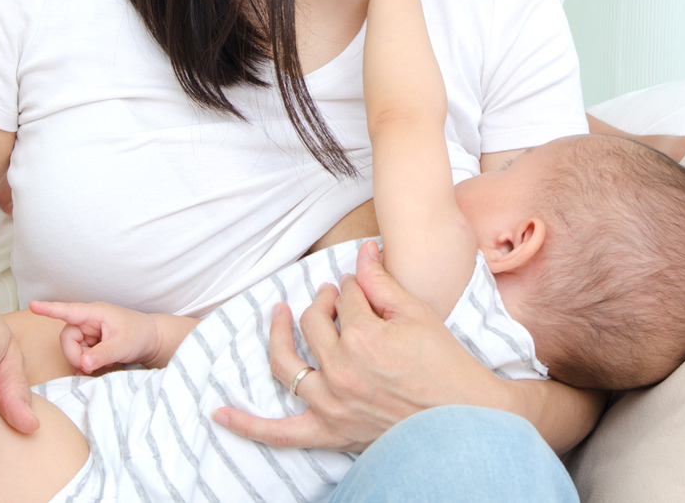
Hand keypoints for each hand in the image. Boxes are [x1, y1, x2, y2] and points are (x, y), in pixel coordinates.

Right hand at [29, 300, 160, 373]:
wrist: (152, 341)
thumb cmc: (140, 335)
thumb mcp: (123, 345)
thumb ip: (102, 354)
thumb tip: (82, 364)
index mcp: (95, 313)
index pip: (68, 311)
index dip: (49, 309)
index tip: (32, 305)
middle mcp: (88, 321)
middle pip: (67, 339)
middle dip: (76, 355)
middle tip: (93, 364)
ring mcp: (88, 332)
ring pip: (72, 350)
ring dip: (84, 361)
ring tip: (104, 361)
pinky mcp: (90, 343)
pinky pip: (78, 356)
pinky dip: (86, 363)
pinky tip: (101, 364)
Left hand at [213, 240, 505, 450]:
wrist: (464, 418)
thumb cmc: (445, 364)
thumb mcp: (417, 314)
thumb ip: (382, 281)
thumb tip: (361, 251)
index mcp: (362, 336)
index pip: (345, 297)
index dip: (355, 285)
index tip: (365, 287)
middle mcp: (340, 369)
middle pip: (313, 322)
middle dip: (324, 302)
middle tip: (337, 298)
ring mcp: (331, 403)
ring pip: (287, 363)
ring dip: (278, 335)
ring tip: (280, 314)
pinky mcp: (329, 432)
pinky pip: (279, 433)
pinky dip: (247, 425)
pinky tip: (219, 413)